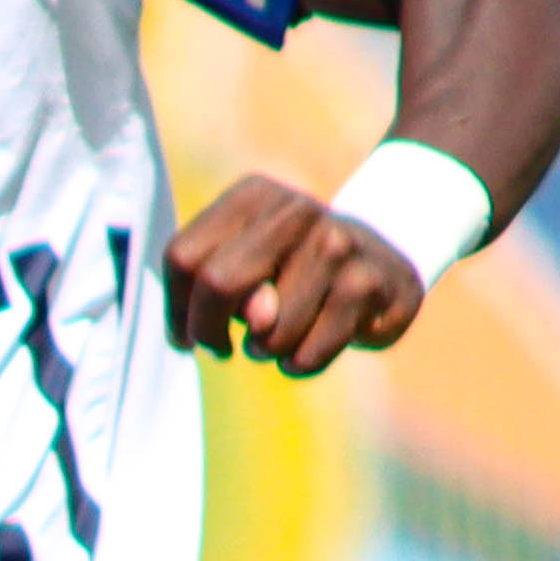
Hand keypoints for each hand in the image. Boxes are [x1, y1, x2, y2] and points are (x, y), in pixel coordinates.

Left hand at [162, 171, 425, 375]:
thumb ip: (222, 287)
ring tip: (280, 335)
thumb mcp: (246, 269)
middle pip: (217, 282)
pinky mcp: (365, 284)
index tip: (188, 333)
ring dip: (265, 351)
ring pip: (267, 331)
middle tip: (222, 347)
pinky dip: (300, 364)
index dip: (176, 308)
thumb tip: (257, 317)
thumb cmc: (293, 273)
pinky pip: (306, 354)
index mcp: (253, 196)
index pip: (182, 256)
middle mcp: (295, 210)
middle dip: (209, 331)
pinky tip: (310, 345)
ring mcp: (336, 243)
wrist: (383, 266)